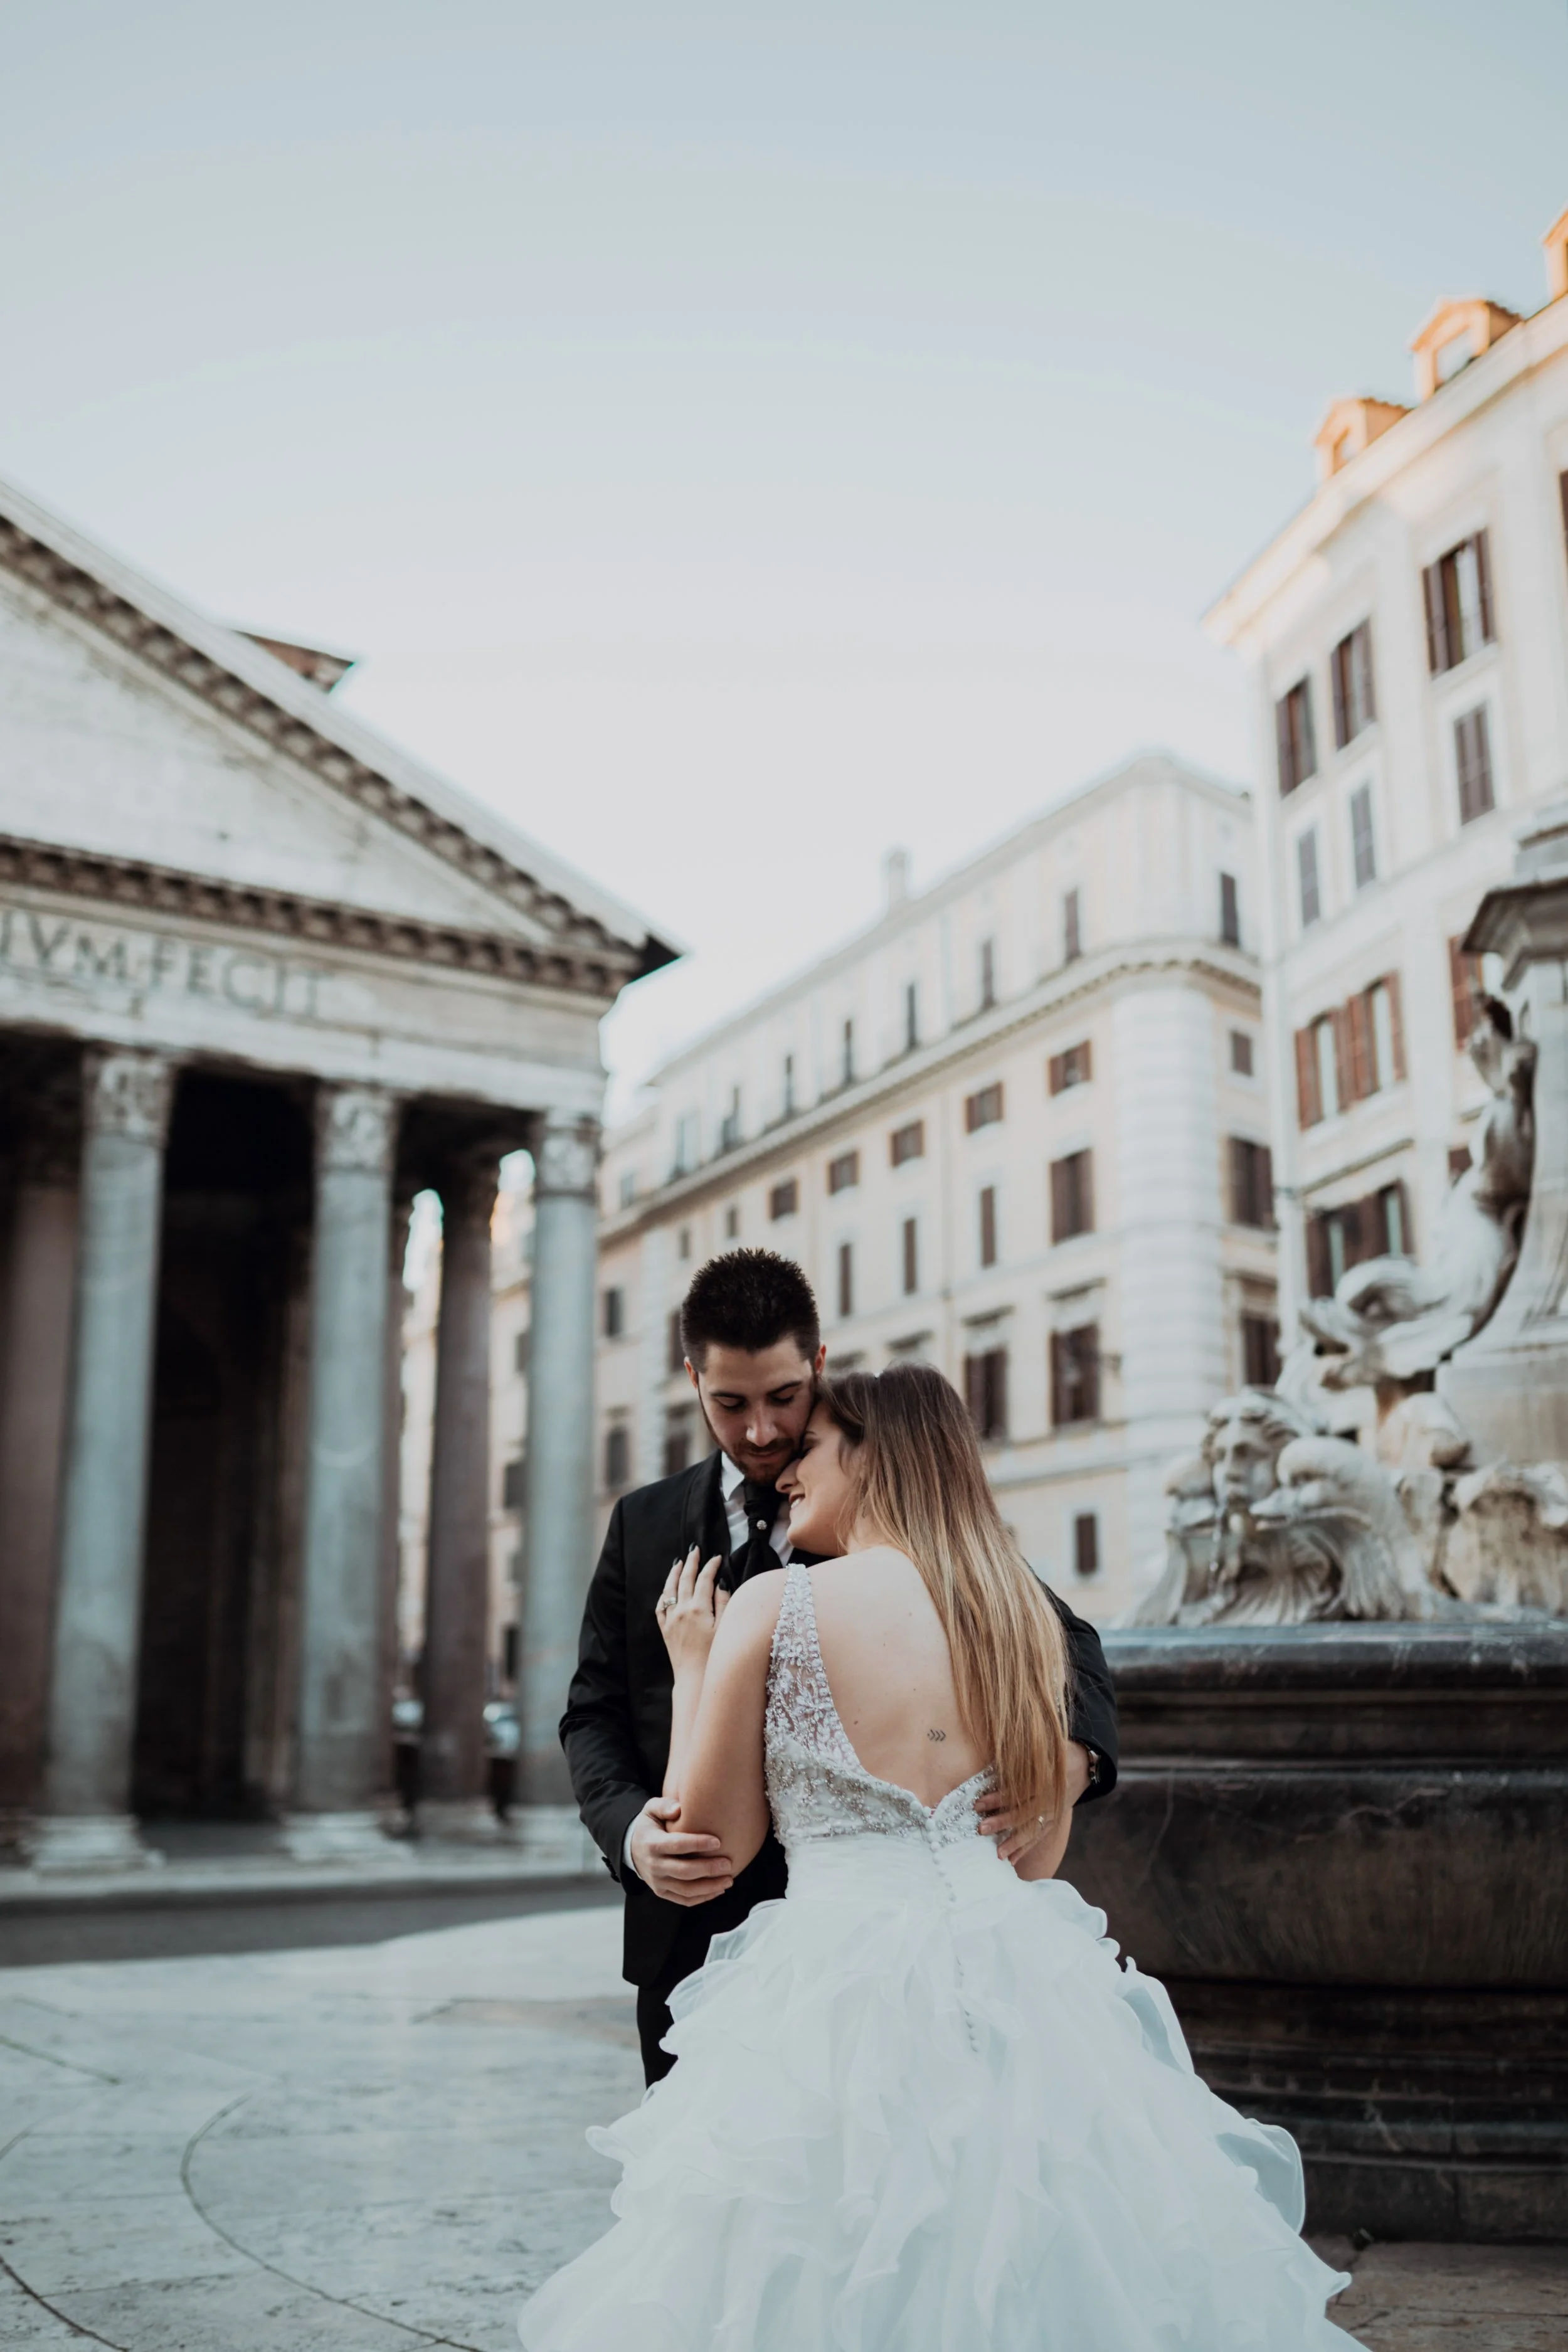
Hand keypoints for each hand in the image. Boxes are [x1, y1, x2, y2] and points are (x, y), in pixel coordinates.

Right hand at [628, 1795, 735, 1905]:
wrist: (633, 1849)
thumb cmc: (649, 1826)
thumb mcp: (651, 1810)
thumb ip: (664, 1806)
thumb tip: (678, 1809)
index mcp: (652, 1844)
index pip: (676, 1845)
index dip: (697, 1844)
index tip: (718, 1842)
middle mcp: (654, 1866)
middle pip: (683, 1871)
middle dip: (708, 1869)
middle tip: (728, 1864)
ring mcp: (658, 1882)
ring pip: (686, 1890)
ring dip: (709, 1887)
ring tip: (729, 1879)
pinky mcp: (663, 1892)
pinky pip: (685, 1900)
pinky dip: (703, 1898)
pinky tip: (719, 1889)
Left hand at [655, 1547, 727, 1672]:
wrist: (694, 1678)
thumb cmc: (715, 1655)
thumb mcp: (725, 1627)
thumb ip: (724, 1603)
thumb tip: (721, 1582)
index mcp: (698, 1608)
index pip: (705, 1579)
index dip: (711, 1566)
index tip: (717, 1557)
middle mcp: (682, 1610)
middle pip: (685, 1579)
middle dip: (691, 1563)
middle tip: (695, 1550)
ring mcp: (671, 1620)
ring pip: (670, 1590)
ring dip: (674, 1574)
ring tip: (678, 1563)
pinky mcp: (665, 1630)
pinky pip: (660, 1607)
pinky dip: (664, 1595)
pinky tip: (667, 1590)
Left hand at [976, 1742, 1090, 1863]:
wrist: (1083, 1765)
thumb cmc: (1056, 1754)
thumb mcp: (1042, 1751)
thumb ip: (1020, 1759)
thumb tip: (991, 1766)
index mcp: (1047, 1779)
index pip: (1019, 1791)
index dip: (998, 1798)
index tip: (979, 1804)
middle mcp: (1051, 1799)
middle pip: (1024, 1813)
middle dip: (1003, 1822)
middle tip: (982, 1829)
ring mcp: (1055, 1813)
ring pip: (1032, 1830)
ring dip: (1014, 1843)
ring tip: (997, 1854)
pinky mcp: (1055, 1822)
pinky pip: (1039, 1837)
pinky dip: (1026, 1848)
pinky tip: (1012, 1860)